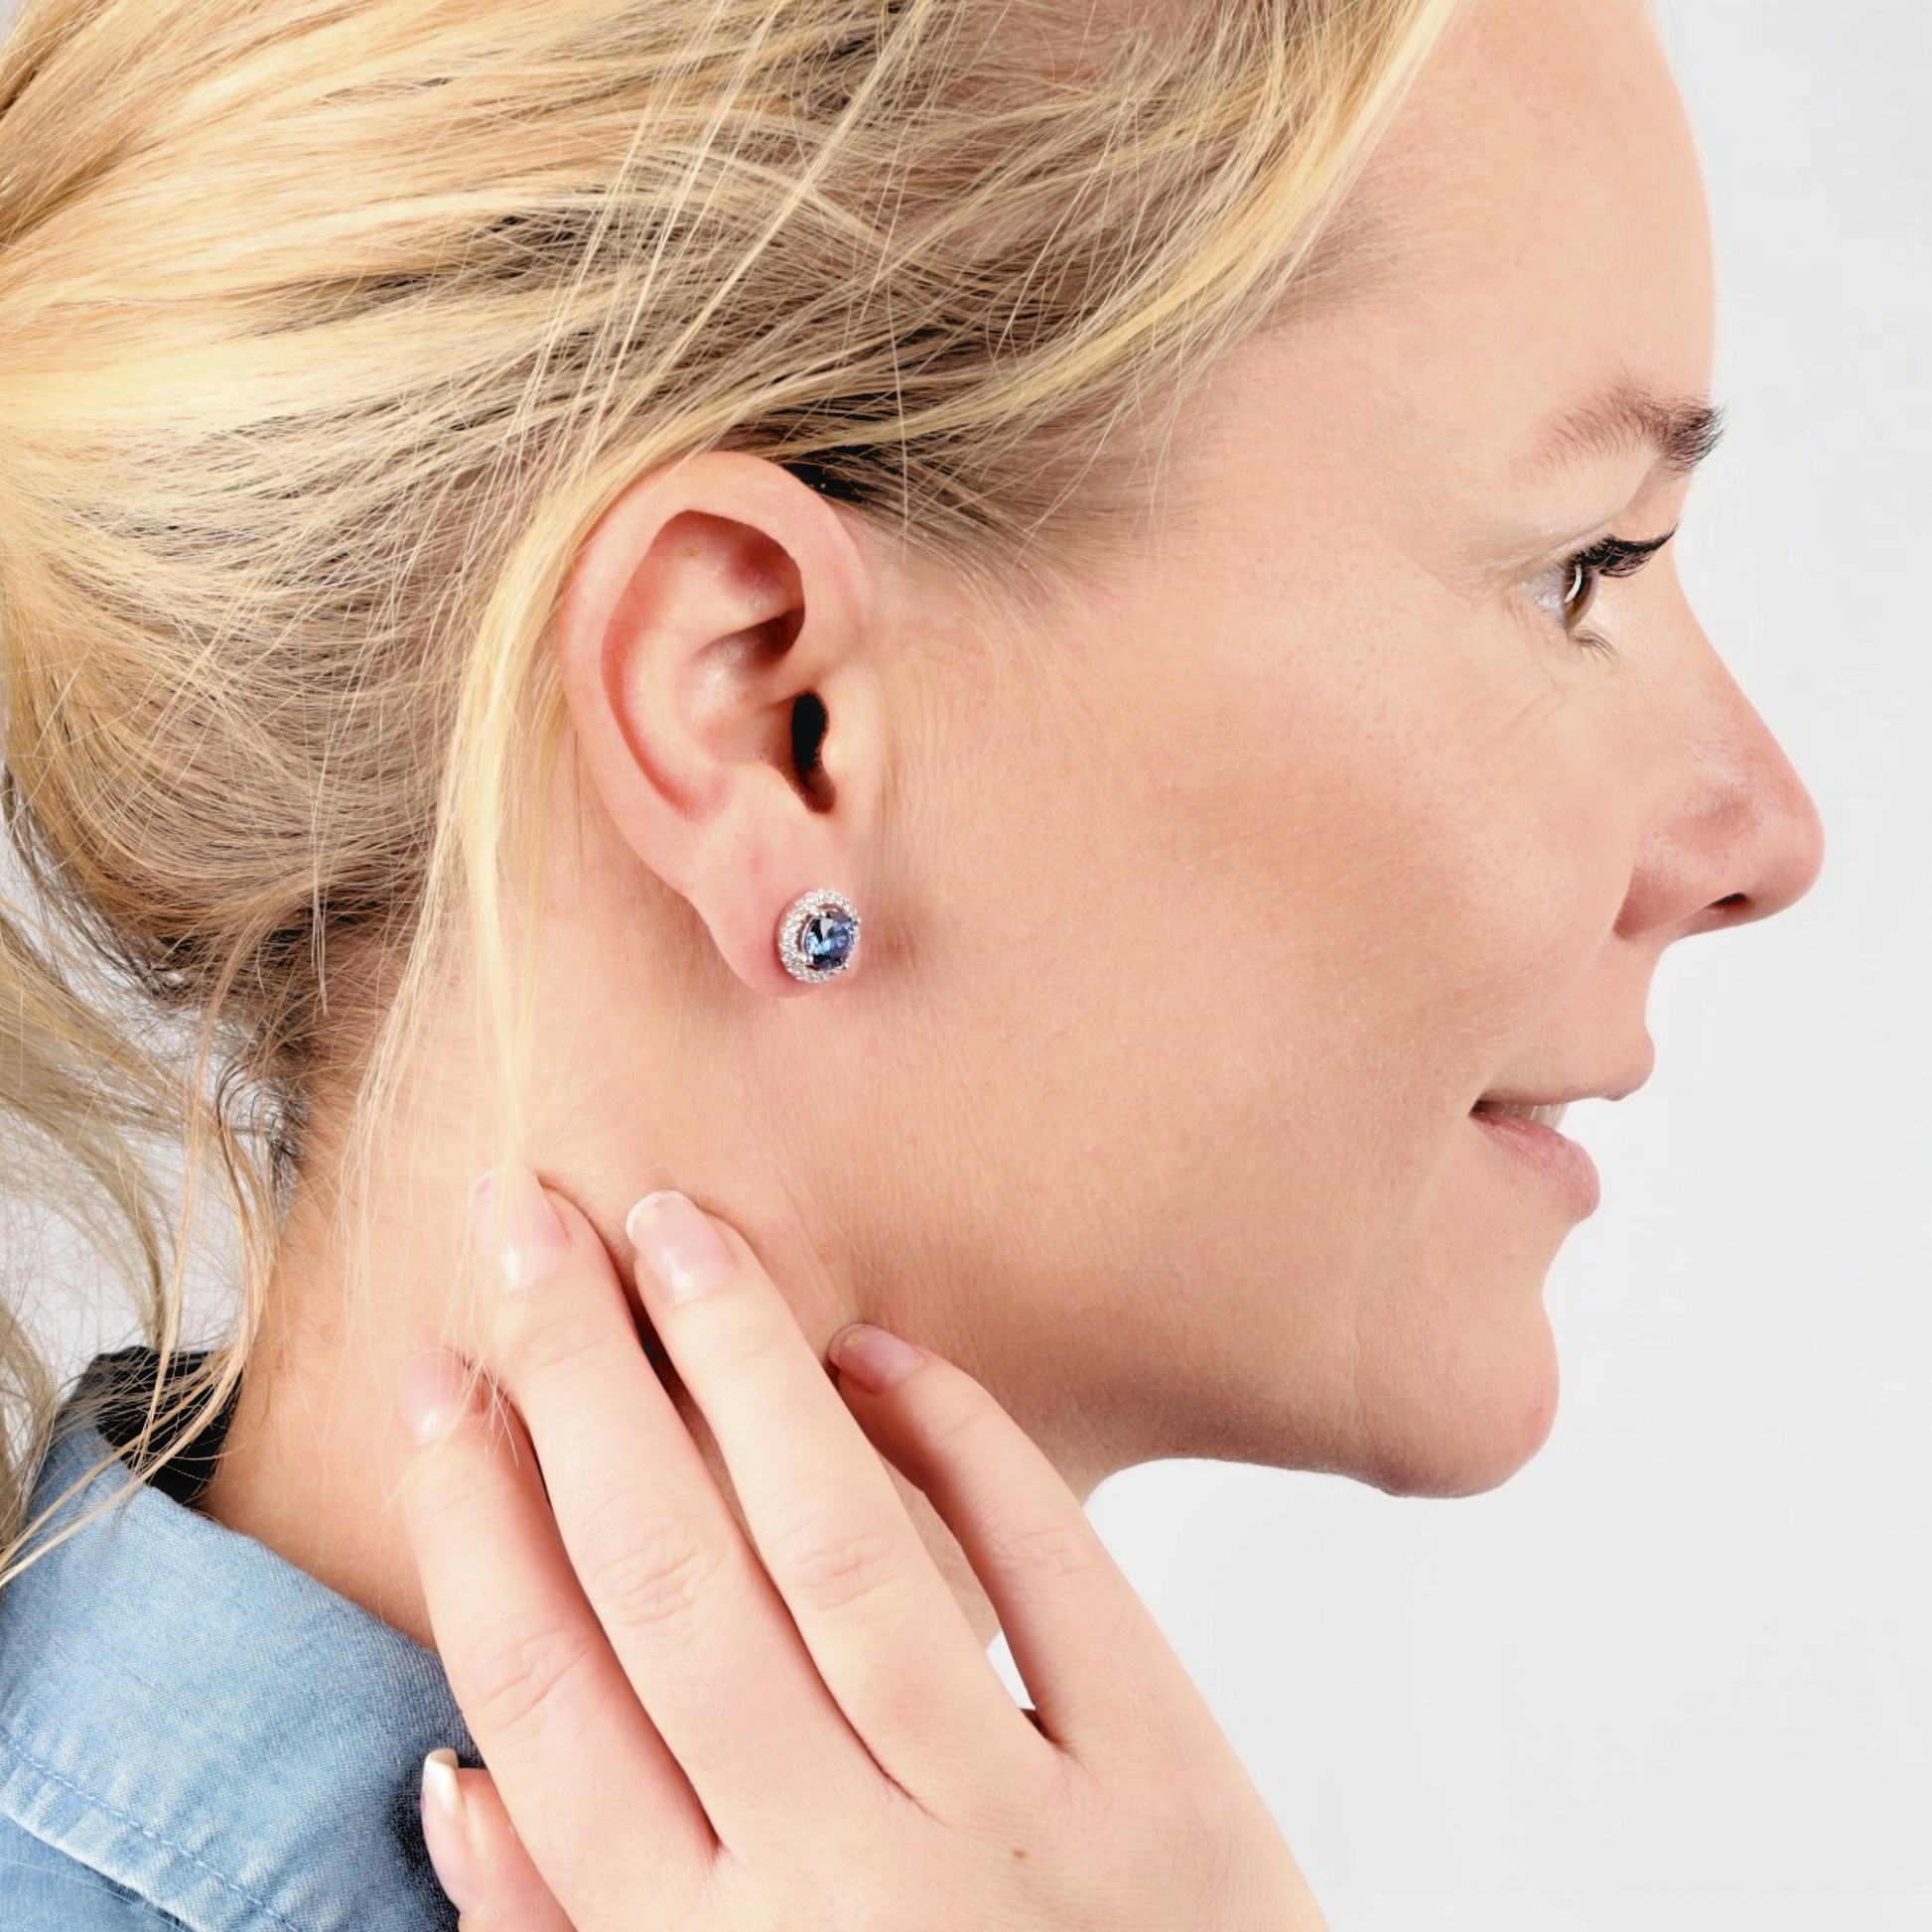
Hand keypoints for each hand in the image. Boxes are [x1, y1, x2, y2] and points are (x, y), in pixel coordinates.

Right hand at [392, 1171, 1326, 1930]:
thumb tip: (451, 1774)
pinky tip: (883, 1350)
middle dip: (581, 1379)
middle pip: (670, 1581)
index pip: (543, 1696)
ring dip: (742, 1366)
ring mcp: (1010, 1834)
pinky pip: (1052, 1573)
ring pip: (841, 1548)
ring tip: (676, 1229)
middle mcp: (837, 1887)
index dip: (472, 1515)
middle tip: (531, 1222)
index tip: (440, 1374)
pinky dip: (966, 1445)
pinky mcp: (1165, 1793)